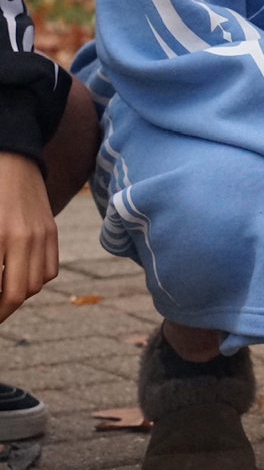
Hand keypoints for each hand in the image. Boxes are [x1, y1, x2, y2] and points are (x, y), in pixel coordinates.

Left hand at [0, 152, 57, 321]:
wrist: (12, 160)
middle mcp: (23, 240)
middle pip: (18, 293)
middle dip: (3, 310)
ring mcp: (42, 236)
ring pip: (35, 285)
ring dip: (19, 294)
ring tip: (4, 294)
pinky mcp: (52, 232)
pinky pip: (49, 270)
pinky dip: (35, 280)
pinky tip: (20, 276)